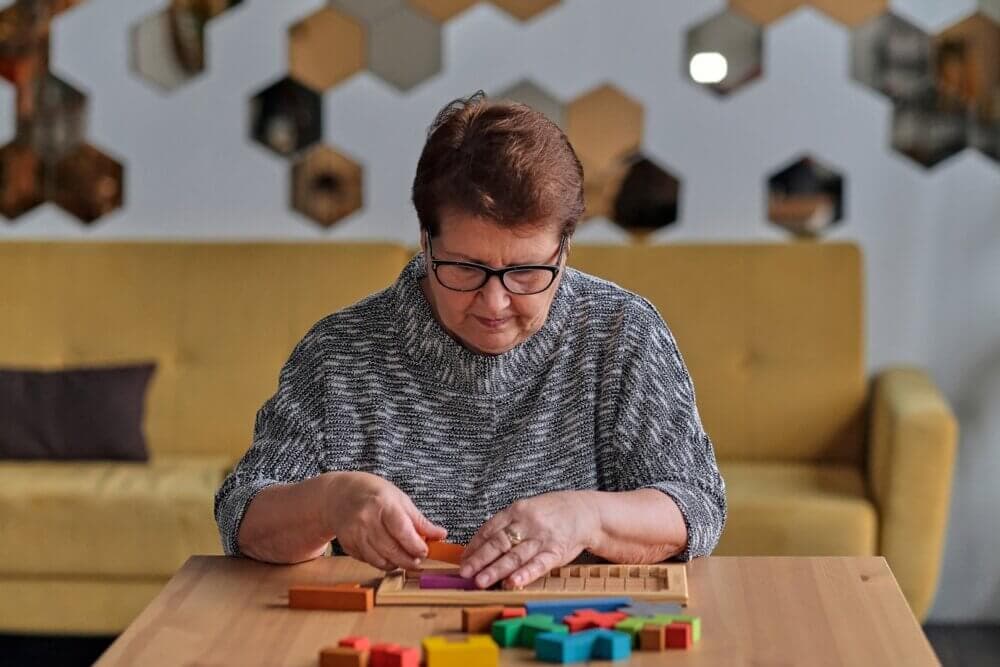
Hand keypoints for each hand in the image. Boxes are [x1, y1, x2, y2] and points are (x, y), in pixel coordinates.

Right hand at [324, 471, 446, 570]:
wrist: (338, 495)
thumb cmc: (373, 493)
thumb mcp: (399, 499)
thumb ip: (419, 520)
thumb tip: (440, 534)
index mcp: (382, 504)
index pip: (402, 531)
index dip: (416, 545)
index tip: (425, 551)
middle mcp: (366, 520)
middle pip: (391, 550)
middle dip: (408, 560)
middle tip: (417, 560)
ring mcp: (354, 534)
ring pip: (379, 560)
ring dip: (396, 564)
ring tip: (404, 559)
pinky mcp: (347, 545)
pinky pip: (368, 561)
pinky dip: (381, 562)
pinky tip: (387, 556)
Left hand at [458, 491, 599, 589]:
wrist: (585, 512)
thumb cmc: (550, 514)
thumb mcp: (526, 510)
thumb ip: (505, 525)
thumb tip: (478, 546)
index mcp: (517, 510)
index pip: (490, 529)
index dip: (474, 546)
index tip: (462, 561)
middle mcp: (527, 523)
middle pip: (499, 542)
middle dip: (480, 559)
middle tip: (464, 573)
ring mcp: (542, 538)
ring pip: (515, 555)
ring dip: (496, 570)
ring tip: (480, 581)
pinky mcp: (556, 552)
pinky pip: (538, 564)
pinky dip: (524, 574)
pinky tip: (512, 582)